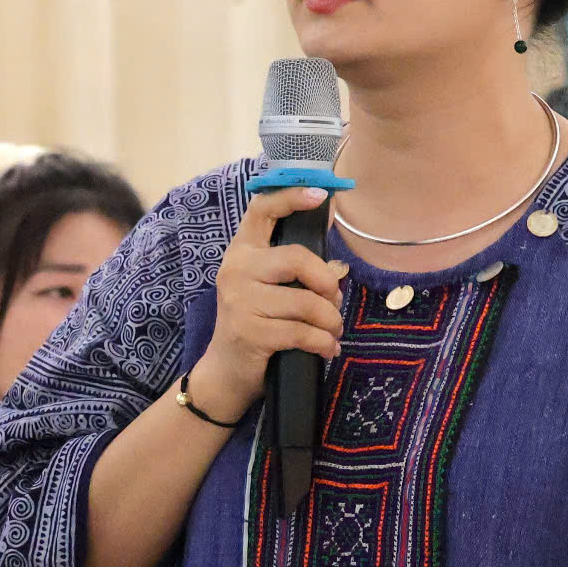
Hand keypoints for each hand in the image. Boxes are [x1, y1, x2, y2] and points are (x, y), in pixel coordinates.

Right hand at [188, 186, 349, 423]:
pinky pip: (302, 332)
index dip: (291, 197)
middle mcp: (236, 270)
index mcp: (242, 251)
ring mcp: (240, 301)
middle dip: (326, 282)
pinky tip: (327, 348)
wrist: (227, 371)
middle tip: (334, 302)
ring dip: (330, 321)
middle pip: (296, 258)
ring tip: (332, 331)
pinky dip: (323, 343)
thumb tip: (339, 268)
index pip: (262, 210)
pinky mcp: (249, 332)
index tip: (320, 195)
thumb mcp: (269, 290)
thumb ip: (295, 272)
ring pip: (306, 302)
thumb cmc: (256, 324)